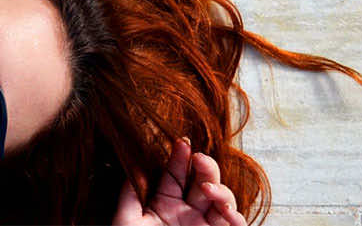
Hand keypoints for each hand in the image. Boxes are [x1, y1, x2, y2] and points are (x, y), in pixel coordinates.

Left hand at [113, 138, 247, 225]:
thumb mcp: (126, 220)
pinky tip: (226, 211)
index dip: (180, 158)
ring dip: (220, 190)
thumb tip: (133, 167)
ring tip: (207, 189)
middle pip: (203, 182)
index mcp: (165, 205)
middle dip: (205, 167)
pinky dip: (235, 217)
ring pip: (222, 201)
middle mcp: (188, 214)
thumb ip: (129, 195)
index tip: (181, 143)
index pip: (175, 175)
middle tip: (199, 158)